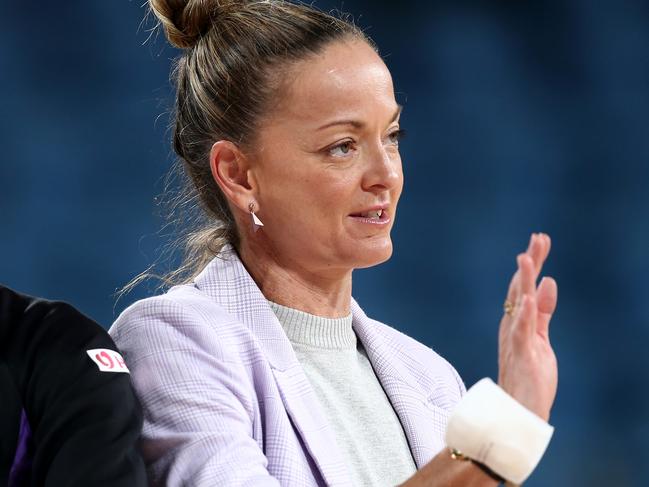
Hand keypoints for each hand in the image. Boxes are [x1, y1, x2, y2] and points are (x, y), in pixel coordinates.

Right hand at [498, 233, 557, 420]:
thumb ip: (543, 312)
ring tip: (527, 258)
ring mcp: (515, 339)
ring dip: (522, 281)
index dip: (532, 263)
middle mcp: (512, 325)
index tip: (540, 241)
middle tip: (538, 238)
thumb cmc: (528, 377)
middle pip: (520, 288)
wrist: (518, 411)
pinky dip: (525, 313)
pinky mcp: (521, 354)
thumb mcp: (541, 338)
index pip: (524, 286)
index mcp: (517, 321)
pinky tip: (529, 296)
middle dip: (530, 263)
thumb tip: (548, 282)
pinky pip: (521, 331)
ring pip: (518, 304)